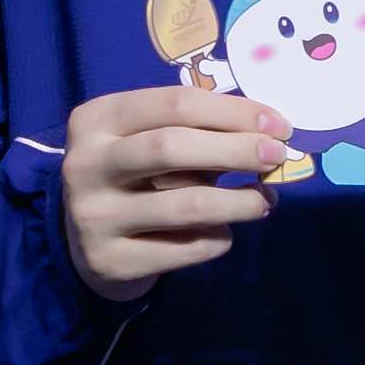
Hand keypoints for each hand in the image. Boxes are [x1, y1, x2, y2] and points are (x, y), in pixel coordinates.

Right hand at [63, 85, 289, 303]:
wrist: (88, 244)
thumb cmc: (136, 176)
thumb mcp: (151, 139)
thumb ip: (200, 131)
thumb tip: (270, 134)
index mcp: (97, 118)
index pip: (175, 103)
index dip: (233, 112)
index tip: (278, 124)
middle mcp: (86, 164)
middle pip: (172, 147)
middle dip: (237, 150)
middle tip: (277, 157)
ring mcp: (94, 216)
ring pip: (187, 204)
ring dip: (240, 201)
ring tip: (265, 200)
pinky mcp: (112, 260)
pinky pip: (188, 247)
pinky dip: (219, 237)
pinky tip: (225, 230)